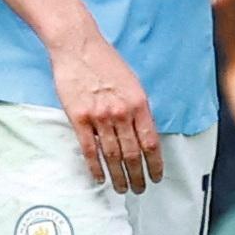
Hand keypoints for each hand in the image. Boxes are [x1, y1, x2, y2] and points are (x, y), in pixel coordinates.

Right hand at [47, 25, 163, 193]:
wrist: (78, 45)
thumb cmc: (105, 60)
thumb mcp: (132, 82)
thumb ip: (138, 108)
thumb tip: (143, 133)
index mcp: (138, 103)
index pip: (151, 142)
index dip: (155, 164)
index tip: (156, 176)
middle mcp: (121, 112)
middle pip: (133, 154)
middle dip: (138, 175)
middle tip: (139, 188)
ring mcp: (100, 116)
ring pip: (112, 155)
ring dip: (119, 176)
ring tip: (122, 188)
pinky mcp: (79, 117)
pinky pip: (90, 149)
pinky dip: (95, 167)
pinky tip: (99, 177)